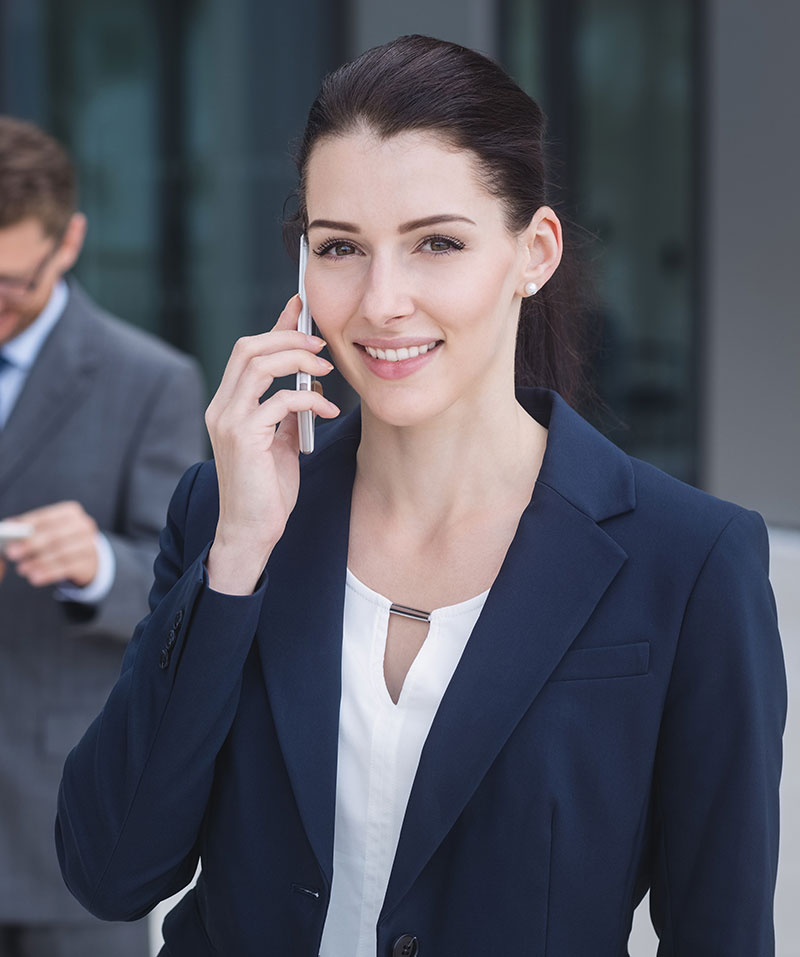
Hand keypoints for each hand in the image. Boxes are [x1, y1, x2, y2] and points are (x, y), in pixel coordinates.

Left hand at [2, 501, 99, 587]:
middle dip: (31, 544)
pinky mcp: (90, 563)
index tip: (10, 532)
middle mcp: (84, 525)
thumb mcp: (49, 530)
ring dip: (39, 562)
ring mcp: (90, 544)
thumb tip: (8, 526)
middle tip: (12, 553)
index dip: (28, 524)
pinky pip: (68, 568)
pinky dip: (49, 574)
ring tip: (22, 569)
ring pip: (62, 553)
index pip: (47, 517)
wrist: (88, 557)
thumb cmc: (61, 540)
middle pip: (55, 535)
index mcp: (71, 512)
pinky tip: (35, 578)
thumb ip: (30, 528)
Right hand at [204, 295, 339, 593]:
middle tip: (321, 344)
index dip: (275, 327)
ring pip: (258, 365)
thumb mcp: (279, 442)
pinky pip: (278, 401)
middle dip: (288, 338)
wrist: (252, 530)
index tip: (299, 309)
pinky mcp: (243, 437)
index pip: (247, 352)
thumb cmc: (267, 490)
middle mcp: (221, 407)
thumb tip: (307, 386)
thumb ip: (284, 413)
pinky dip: (309, 399)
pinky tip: (328, 411)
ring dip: (298, 360)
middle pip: (249, 348)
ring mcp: (228, 421)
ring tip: (326, 369)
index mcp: (227, 405)